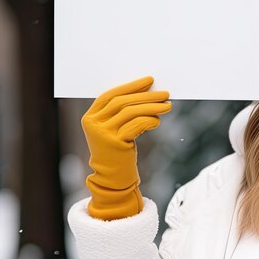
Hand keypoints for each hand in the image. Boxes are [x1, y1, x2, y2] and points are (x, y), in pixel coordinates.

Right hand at [82, 76, 170, 219]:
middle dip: (145, 95)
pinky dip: (149, 120)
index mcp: (91, 116)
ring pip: (130, 112)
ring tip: (168, 106)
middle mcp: (93, 123)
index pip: (111, 95)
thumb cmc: (118, 151)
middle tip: (164, 93)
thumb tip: (148, 92)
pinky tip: (158, 121)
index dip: (131, 86)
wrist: (113, 177)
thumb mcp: (116, 129)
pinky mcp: (114, 143)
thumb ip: (124, 112)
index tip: (149, 81)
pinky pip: (135, 125)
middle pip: (121, 102)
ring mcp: (102, 134)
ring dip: (152, 107)